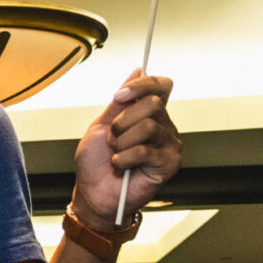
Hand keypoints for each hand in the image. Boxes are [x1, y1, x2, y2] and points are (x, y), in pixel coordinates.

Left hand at [70, 69, 179, 229]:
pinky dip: (123, 158)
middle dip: (122, 121)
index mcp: (148, 114)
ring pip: (148, 126)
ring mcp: (169, 144)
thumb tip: (137, 70)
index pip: (160, 86)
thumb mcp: (102, 124)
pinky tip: (121, 166)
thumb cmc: (96, 162)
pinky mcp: (169, 163)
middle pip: (152, 103)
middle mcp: (163, 126)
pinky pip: (145, 150)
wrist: (93, 193)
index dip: (142, 85)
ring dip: (121, 142)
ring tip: (116, 154)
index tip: (119, 97)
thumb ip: (121, 100)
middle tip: (112, 139)